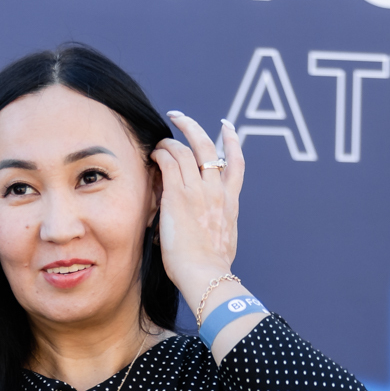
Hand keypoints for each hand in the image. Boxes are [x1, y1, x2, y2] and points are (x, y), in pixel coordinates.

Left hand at [150, 115, 244, 303]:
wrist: (206, 274)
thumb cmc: (211, 268)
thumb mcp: (224, 241)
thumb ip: (216, 226)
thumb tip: (204, 227)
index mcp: (230, 202)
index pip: (236, 162)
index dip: (232, 141)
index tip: (226, 127)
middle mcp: (217, 191)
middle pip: (209, 146)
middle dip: (193, 126)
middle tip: (180, 117)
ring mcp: (199, 191)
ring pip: (186, 150)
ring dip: (170, 140)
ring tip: (158, 140)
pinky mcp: (179, 196)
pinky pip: (169, 163)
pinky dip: (160, 154)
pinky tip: (152, 156)